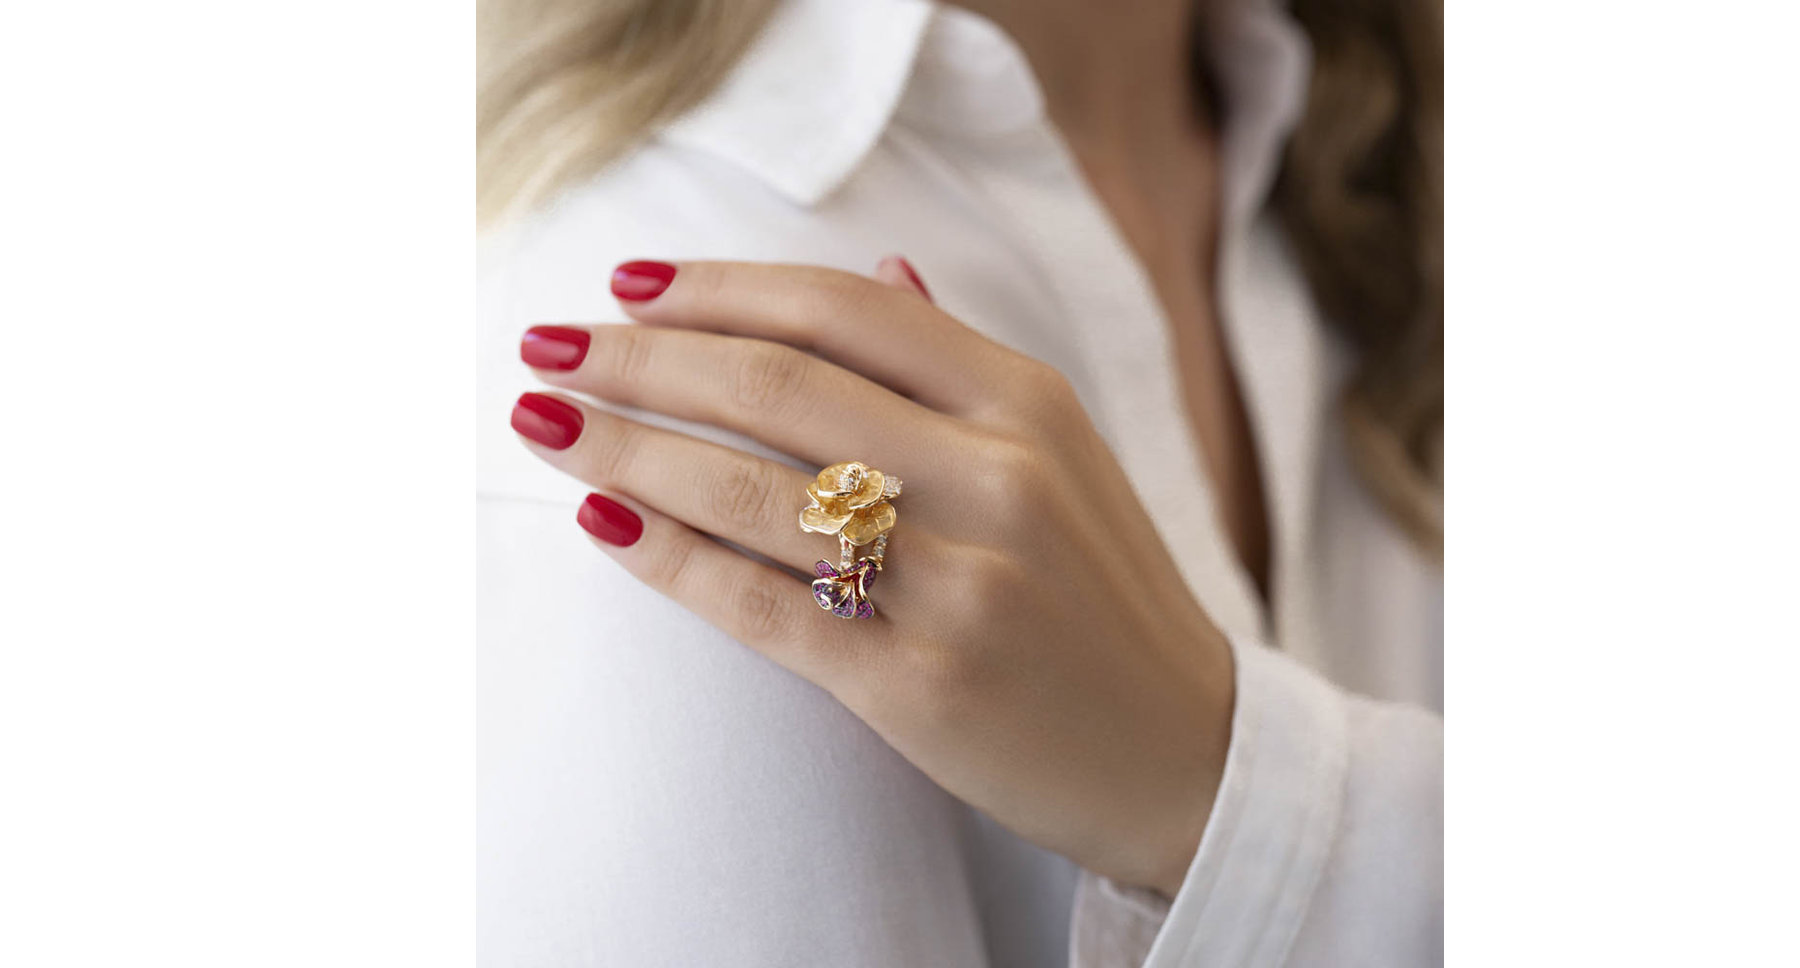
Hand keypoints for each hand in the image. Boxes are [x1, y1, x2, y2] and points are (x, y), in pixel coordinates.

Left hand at [511, 258, 1233, 894]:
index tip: (628, 283)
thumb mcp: (1062, 454)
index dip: (719, 287)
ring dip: (627, 450)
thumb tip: (879, 262)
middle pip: (777, 385)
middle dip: (640, 358)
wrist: (1184, 753)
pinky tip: (603, 525)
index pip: (844, 308)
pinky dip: (668, 558)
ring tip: (545, 426)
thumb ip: (960, 362)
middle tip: (546, 348)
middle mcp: (997, 476)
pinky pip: (762, 603)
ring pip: (752, 489)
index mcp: (1027, 402)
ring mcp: (961, 582)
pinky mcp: (921, 683)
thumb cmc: (1101, 594)